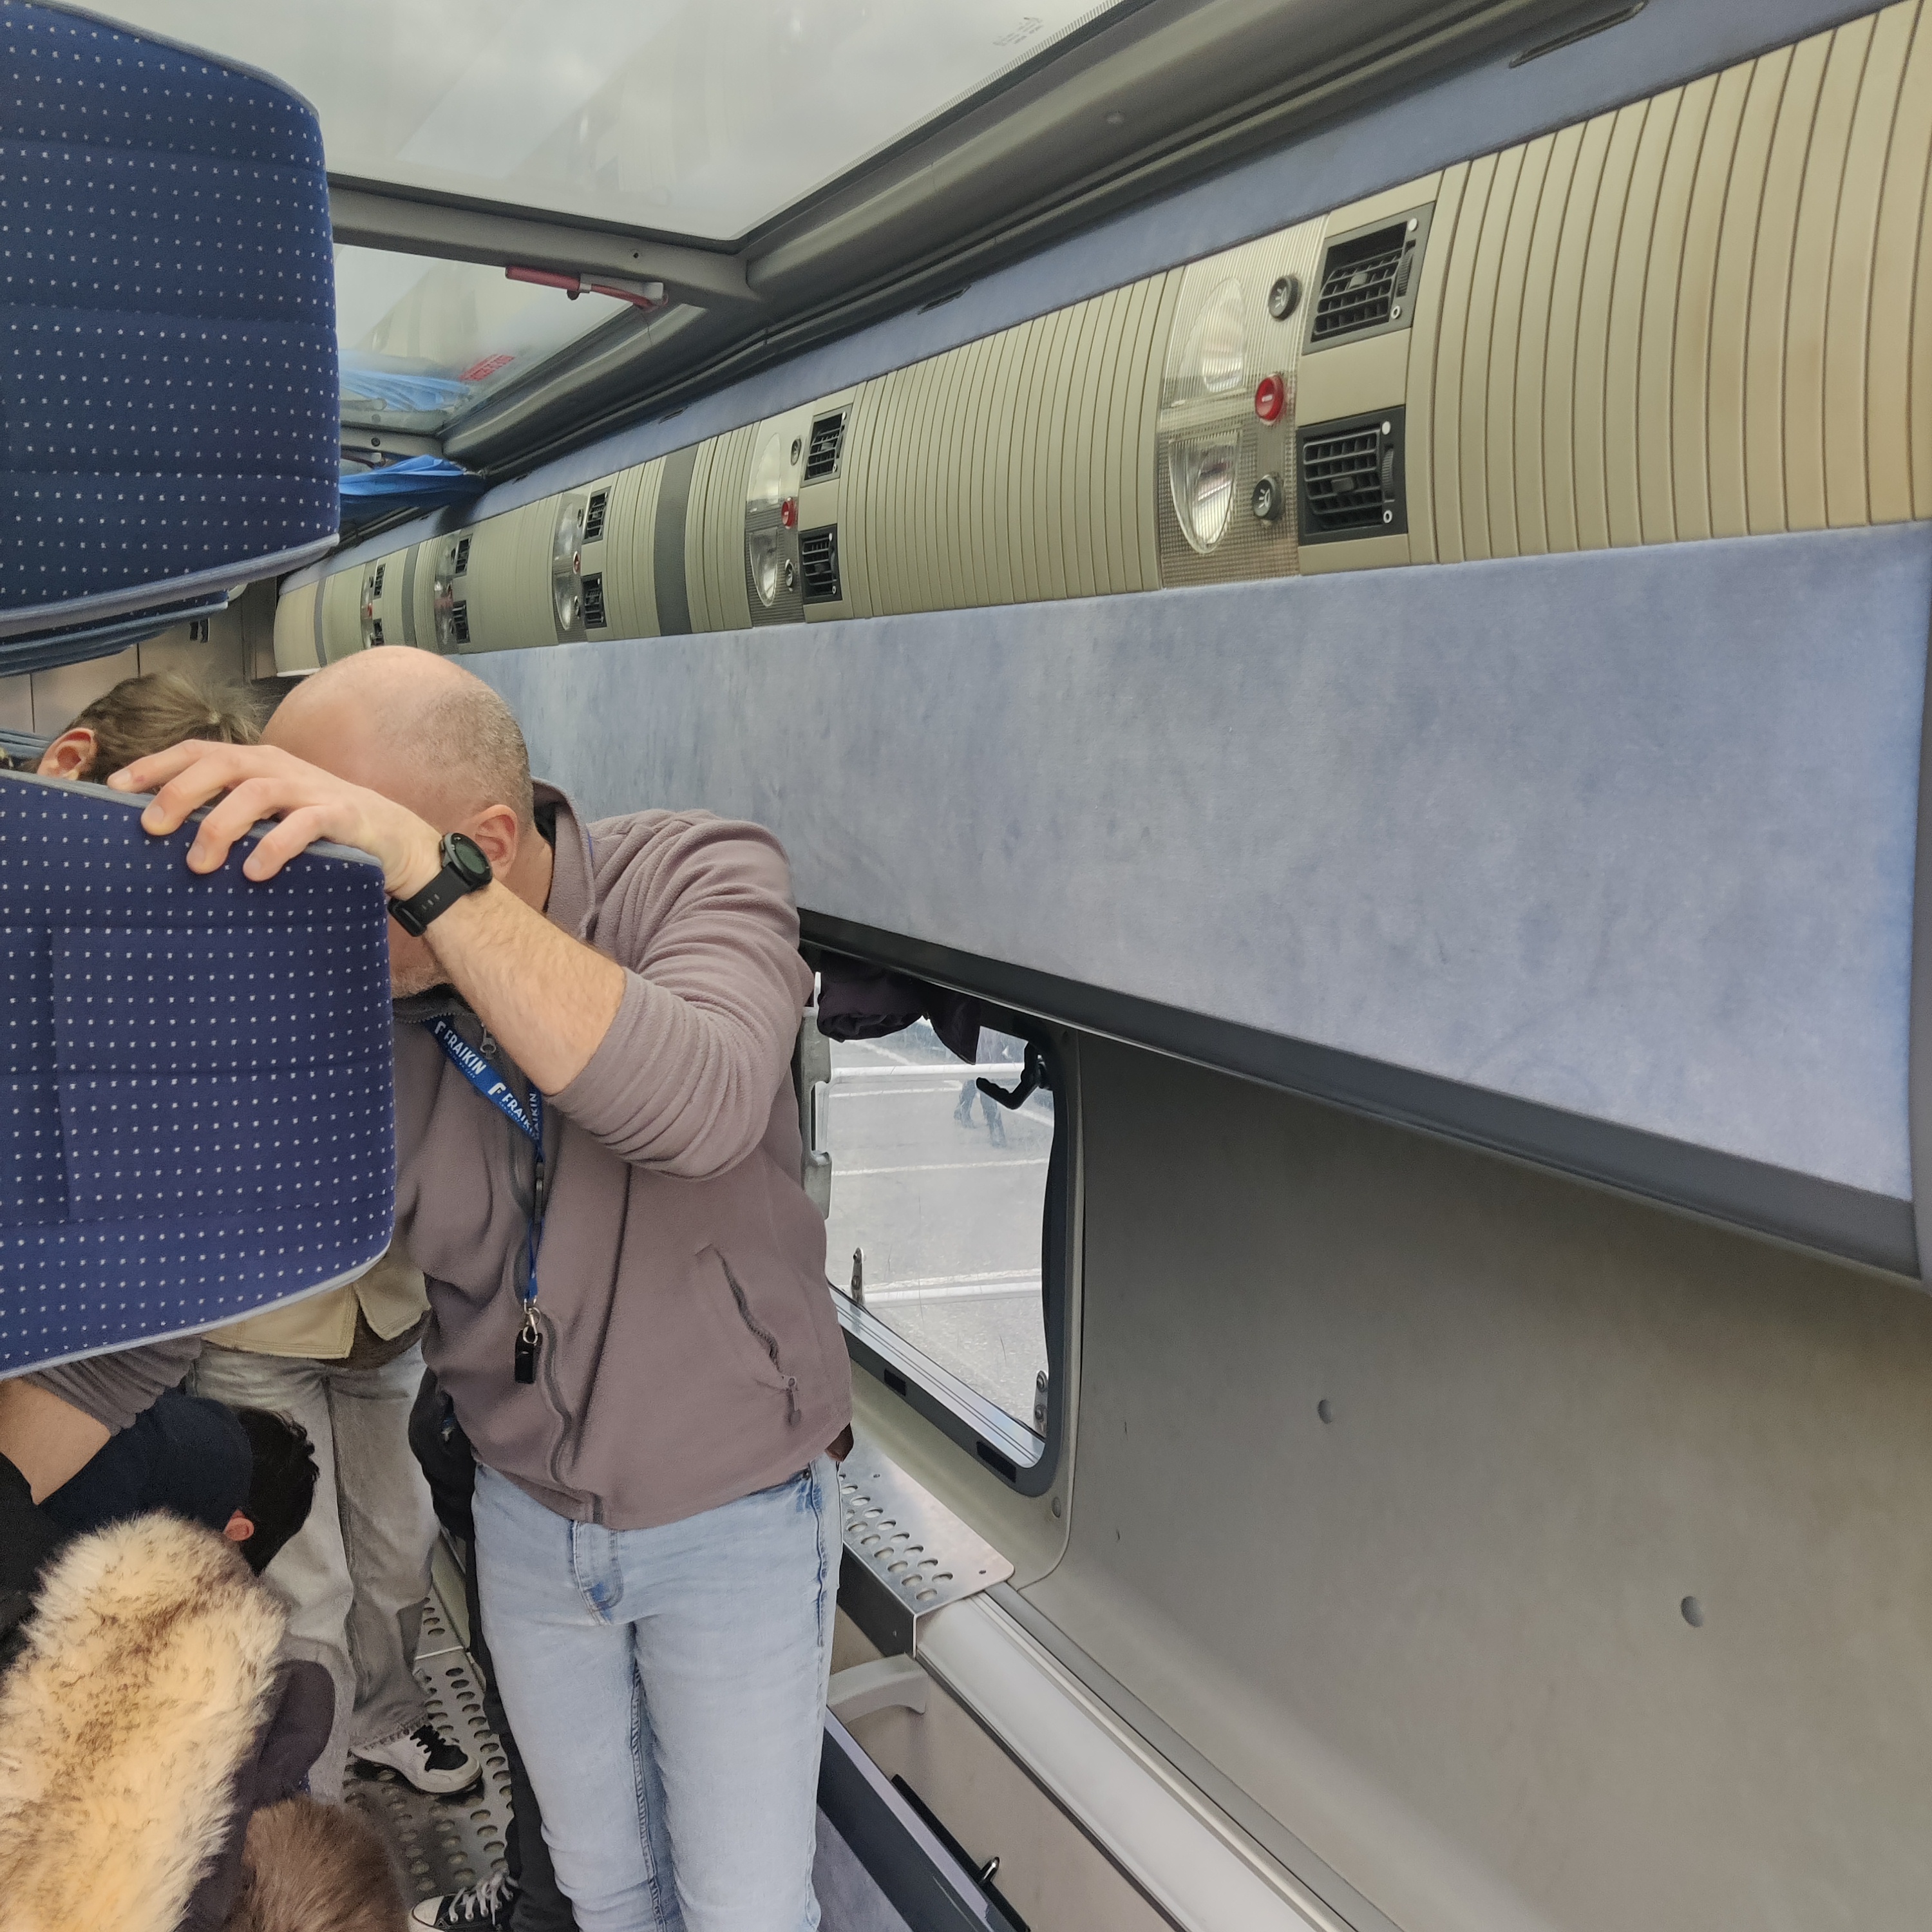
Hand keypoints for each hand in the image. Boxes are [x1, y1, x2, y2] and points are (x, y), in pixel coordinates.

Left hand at [109, 741, 442, 894]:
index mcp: (258, 762)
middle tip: (152, 829)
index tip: (116, 789)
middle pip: (220, 765)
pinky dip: (275, 847)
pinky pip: (303, 826)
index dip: (156, 766)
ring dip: (220, 826)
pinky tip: (254, 872)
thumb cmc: (320, 829)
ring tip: (198, 864)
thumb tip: (165, 833)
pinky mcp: (341, 815)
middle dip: (180, 794)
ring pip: (256, 792)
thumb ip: (229, 812)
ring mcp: (311, 790)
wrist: (393, 838)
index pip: (199, 751)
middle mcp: (281, 768)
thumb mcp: (270, 814)